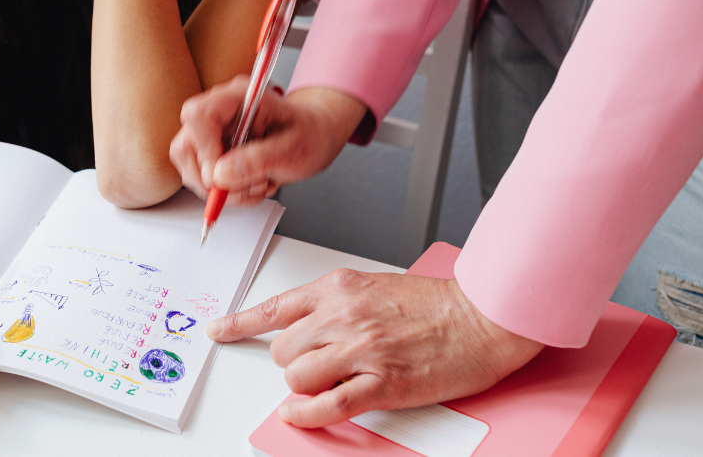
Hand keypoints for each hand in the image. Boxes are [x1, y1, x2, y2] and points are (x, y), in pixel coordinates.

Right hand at [171, 79, 366, 204]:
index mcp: (239, 98)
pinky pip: (204, 180)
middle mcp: (221, 113)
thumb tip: (220, 175)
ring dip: (223, 190)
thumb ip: (258, 160)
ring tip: (256, 186)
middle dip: (211, 178)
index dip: (204, 149)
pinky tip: (251, 186)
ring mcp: (214, 134)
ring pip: (191, 168)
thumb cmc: (309, 134)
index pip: (199, 115)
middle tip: (243, 187)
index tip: (220, 174)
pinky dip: (227, 193)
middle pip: (186, 145)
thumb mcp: (293, 148)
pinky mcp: (214, 153)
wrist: (315, 137)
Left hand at [206, 270, 543, 426]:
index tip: (220, 330)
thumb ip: (335, 304)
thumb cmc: (436, 304)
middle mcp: (344, 316)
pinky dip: (307, 415)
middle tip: (317, 366)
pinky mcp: (382, 383)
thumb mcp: (374, 287)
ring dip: (305, 387)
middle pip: (283, 350)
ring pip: (297, 377)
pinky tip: (302, 414)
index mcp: (340, 288)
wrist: (482, 317)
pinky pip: (326, 405)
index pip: (275, 307)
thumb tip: (305, 330)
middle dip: (292, 363)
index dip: (241, 323)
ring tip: (330, 383)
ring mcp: (361, 350)